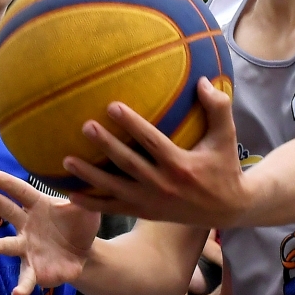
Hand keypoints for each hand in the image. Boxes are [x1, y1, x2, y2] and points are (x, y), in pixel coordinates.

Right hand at [0, 171, 100, 294]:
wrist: (84, 254)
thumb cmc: (79, 224)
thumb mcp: (86, 210)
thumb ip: (84, 199)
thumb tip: (85, 182)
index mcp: (38, 205)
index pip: (22, 192)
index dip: (8, 183)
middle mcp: (27, 225)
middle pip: (8, 211)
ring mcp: (27, 248)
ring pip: (10, 245)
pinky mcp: (33, 270)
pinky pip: (25, 278)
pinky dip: (21, 286)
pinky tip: (17, 294)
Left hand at [62, 78, 248, 226]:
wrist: (228, 209)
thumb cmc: (225, 166)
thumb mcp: (227, 137)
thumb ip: (218, 108)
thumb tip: (201, 80)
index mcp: (180, 165)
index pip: (151, 141)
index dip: (131, 124)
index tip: (112, 106)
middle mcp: (163, 185)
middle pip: (128, 164)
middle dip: (106, 145)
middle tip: (85, 127)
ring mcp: (151, 202)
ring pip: (114, 189)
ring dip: (89, 175)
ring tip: (66, 161)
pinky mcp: (144, 213)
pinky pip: (113, 209)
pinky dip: (91, 203)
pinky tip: (70, 194)